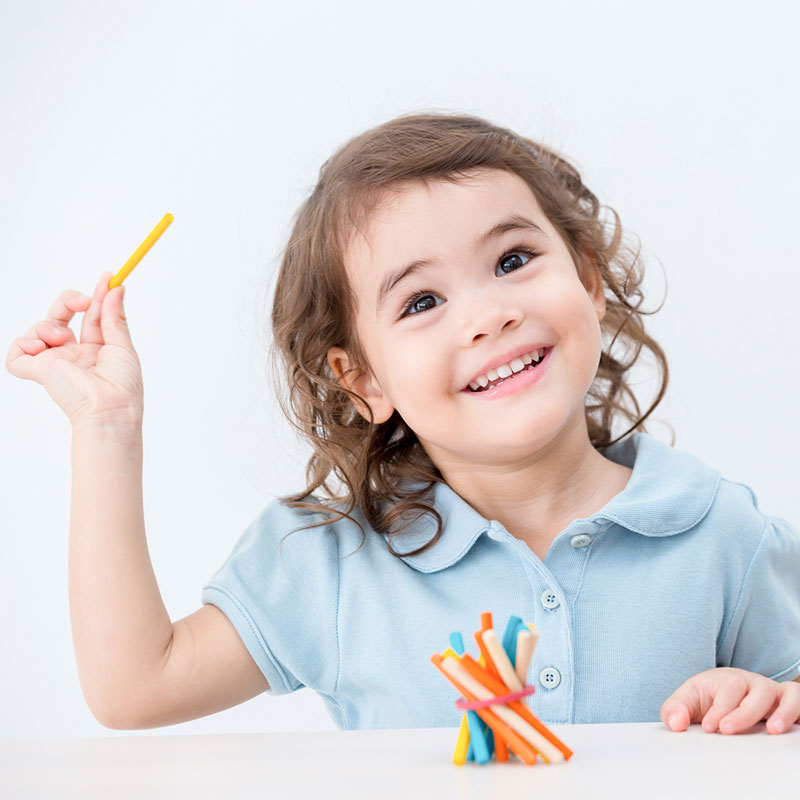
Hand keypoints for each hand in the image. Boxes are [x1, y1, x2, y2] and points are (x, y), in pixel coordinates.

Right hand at [6, 271, 143, 427]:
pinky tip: (42, 347)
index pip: (92, 316)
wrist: (109, 408)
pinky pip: (18, 352)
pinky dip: (25, 343)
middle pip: (61, 316)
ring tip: (62, 338)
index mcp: (97, 351)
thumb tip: (116, 288)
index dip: (97, 296)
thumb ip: (114, 317)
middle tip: (81, 300)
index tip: (107, 277)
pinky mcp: (37, 371)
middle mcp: (74, 355)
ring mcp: (55, 363)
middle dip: (68, 300)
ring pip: (40, 328)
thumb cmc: (122, 385)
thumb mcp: (122, 345)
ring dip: (49, 324)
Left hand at [660, 667, 799, 734]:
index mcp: (727, 678)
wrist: (722, 696)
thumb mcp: (687, 702)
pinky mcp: (788, 705)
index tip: (708, 727)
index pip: (729, 687)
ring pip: (786, 694)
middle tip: (726, 730)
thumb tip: (676, 723)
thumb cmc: (706, 699)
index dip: (720, 708)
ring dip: (783, 711)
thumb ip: (675, 710)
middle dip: (743, 712)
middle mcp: (753, 683)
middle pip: (757, 690)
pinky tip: (789, 731)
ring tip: (772, 730)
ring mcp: (774, 694)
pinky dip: (798, 713)